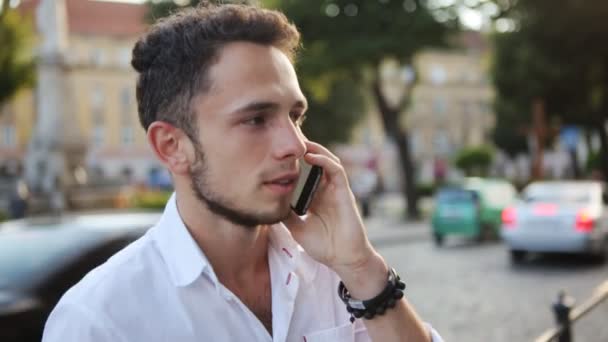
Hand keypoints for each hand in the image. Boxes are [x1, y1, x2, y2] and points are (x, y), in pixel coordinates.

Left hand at [284, 141, 380, 278]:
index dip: (294, 160)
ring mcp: (336, 189)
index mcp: (316, 196)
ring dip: (314, 148)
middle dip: (304, 147)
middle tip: (288, 135)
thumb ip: (287, 215)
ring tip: (299, 140)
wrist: (343, 259)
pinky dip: (324, 160)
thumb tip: (269, 203)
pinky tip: (310, 155)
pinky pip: (336, 170)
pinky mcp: (344, 191)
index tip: (278, 151)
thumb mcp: (297, 228)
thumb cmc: (324, 246)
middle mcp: (327, 189)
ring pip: (327, 160)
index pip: (306, 172)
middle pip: (317, 161)